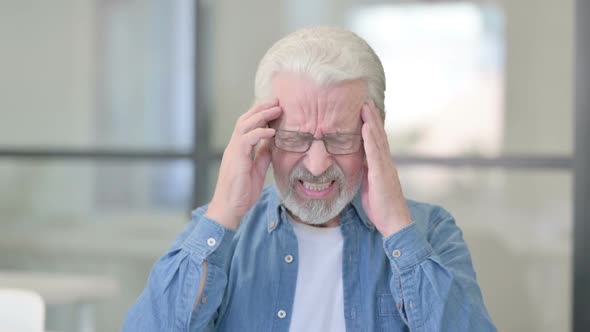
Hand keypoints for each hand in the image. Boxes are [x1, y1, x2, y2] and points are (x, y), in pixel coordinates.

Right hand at [206, 100, 281, 229]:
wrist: (229, 208)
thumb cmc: (241, 192)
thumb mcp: (257, 170)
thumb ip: (262, 155)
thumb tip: (272, 143)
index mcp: (239, 149)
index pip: (248, 125)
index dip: (260, 114)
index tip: (275, 108)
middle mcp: (234, 147)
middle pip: (245, 119)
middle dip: (261, 108)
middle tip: (277, 101)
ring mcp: (233, 151)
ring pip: (244, 125)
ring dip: (261, 115)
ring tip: (276, 109)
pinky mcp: (236, 158)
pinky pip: (247, 139)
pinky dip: (260, 133)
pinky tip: (272, 131)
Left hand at [360, 100, 411, 237]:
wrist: (394, 223)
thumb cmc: (381, 207)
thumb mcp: (369, 186)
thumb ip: (365, 173)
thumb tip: (358, 164)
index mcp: (382, 166)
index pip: (376, 141)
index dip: (371, 126)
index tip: (365, 111)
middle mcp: (385, 163)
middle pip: (378, 135)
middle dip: (371, 118)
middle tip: (365, 100)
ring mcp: (385, 167)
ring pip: (378, 140)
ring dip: (371, 122)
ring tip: (365, 106)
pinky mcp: (381, 174)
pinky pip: (375, 153)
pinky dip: (370, 139)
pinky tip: (365, 127)